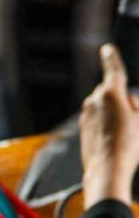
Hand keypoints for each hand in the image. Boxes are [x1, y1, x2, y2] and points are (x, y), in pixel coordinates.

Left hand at [80, 44, 138, 208]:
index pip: (113, 70)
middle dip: (122, 101)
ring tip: (122, 135)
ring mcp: (86, 114)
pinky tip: (112, 140)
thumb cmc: (128, 143)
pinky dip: (105, 125)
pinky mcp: (82, 127)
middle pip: (112, 92)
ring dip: (113, 114)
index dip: (112, 58)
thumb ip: (134, 103)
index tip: (106, 49)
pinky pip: (98, 120)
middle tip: (131, 121)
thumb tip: (126, 101)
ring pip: (104, 107)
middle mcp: (93, 101)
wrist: (107, 168)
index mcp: (109, 93)